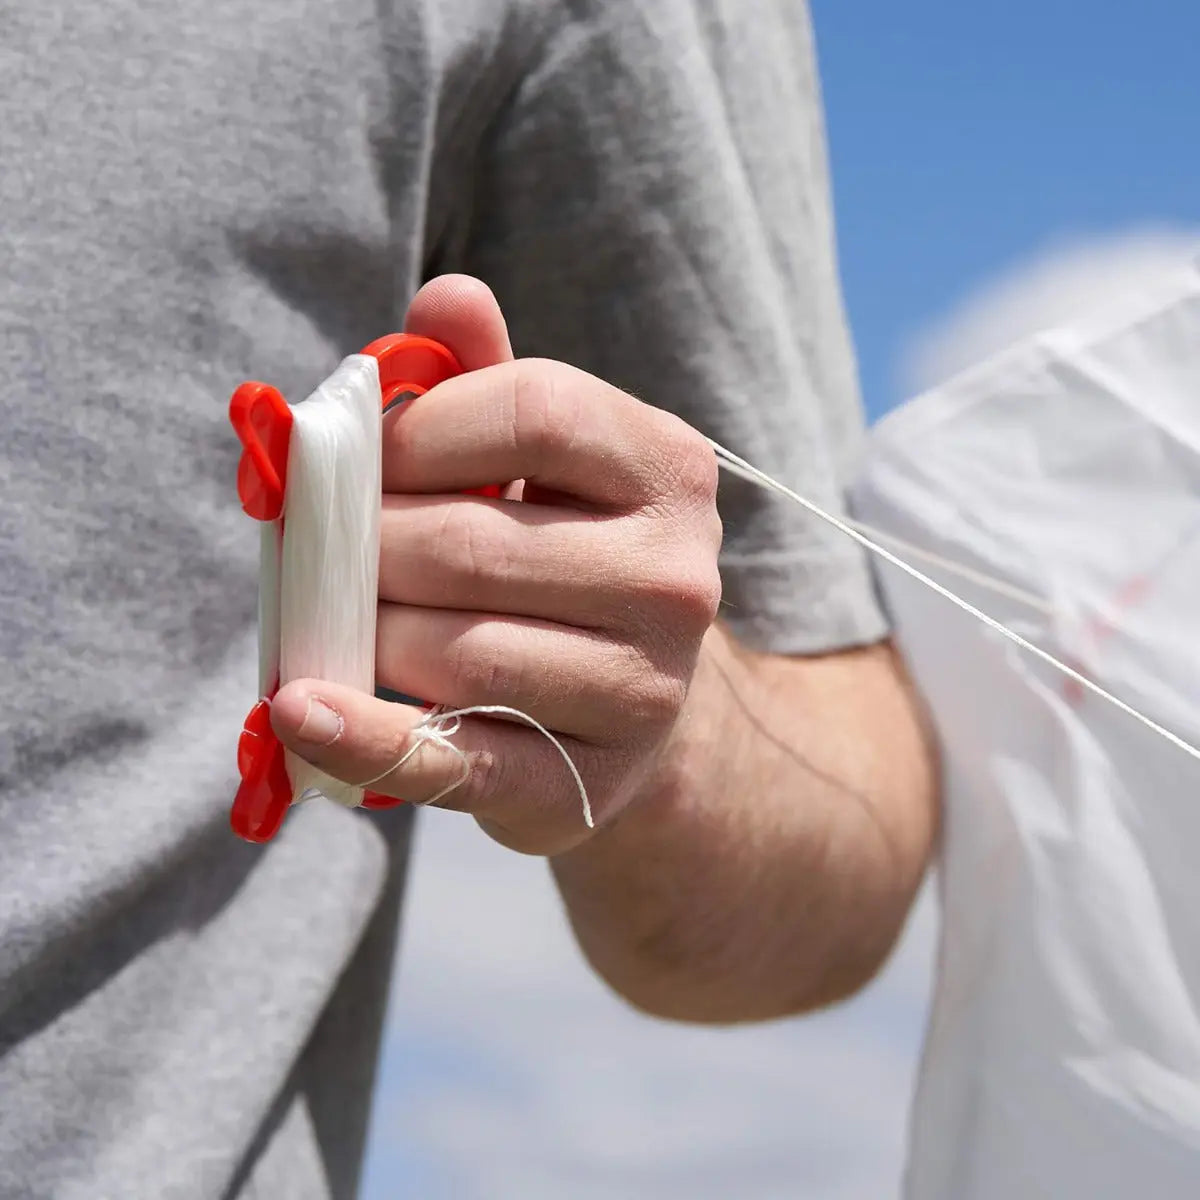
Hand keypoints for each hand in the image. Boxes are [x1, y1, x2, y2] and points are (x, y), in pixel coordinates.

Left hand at [270, 275, 721, 854]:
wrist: (641, 705)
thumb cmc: (571, 560)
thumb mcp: (550, 464)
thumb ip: (492, 382)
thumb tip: (447, 296)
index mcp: (669, 470)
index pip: (534, 412)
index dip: (419, 430)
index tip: (364, 461)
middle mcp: (678, 579)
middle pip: (473, 544)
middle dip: (367, 545)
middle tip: (325, 552)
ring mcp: (645, 689)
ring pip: (459, 652)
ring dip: (365, 634)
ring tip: (341, 622)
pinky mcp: (591, 782)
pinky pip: (460, 759)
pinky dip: (364, 735)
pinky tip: (298, 711)